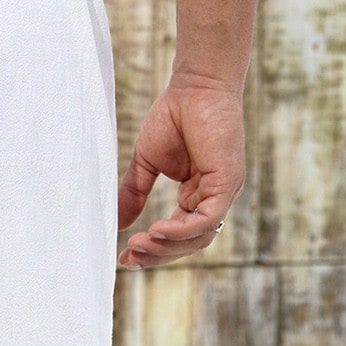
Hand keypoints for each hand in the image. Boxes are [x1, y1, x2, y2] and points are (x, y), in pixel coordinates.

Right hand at [117, 74, 245, 268]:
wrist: (195, 86)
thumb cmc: (175, 116)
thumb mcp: (147, 163)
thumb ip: (134, 193)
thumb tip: (118, 224)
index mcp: (197, 196)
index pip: (178, 236)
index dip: (153, 251)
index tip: (124, 259)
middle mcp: (213, 199)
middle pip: (188, 244)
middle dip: (157, 255)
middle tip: (129, 258)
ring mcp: (223, 193)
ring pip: (199, 238)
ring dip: (167, 247)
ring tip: (139, 245)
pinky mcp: (227, 183)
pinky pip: (206, 218)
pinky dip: (182, 230)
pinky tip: (157, 230)